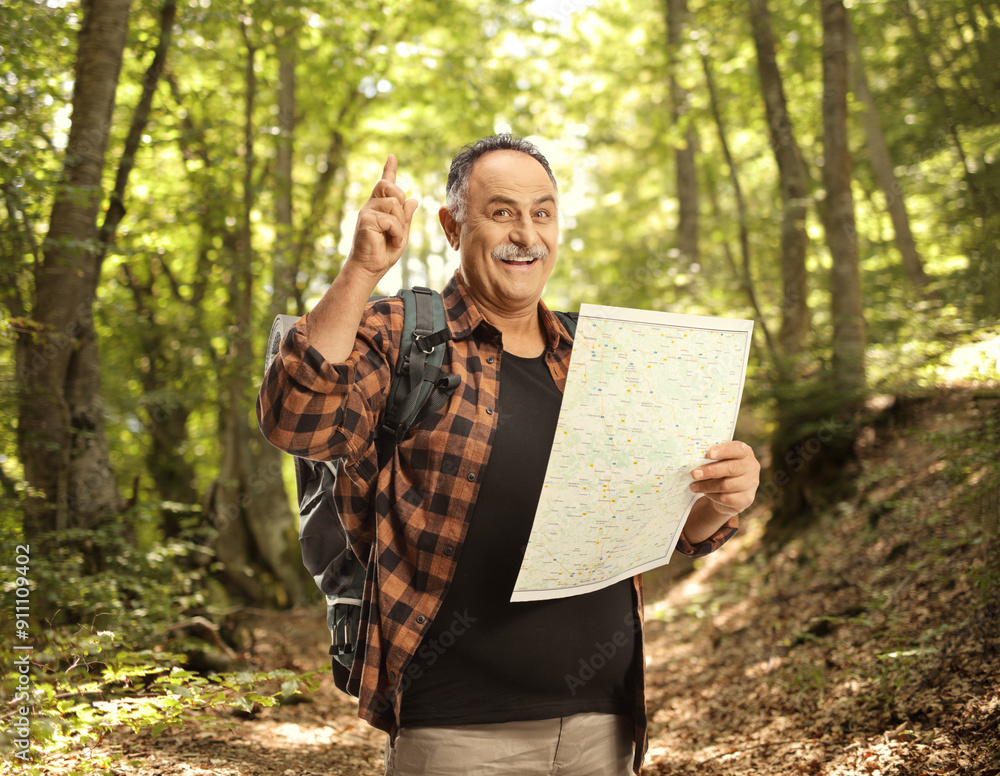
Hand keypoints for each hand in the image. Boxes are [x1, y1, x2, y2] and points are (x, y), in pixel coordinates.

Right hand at [346, 154, 418, 281]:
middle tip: (400, 222)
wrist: (370, 268)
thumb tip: (413, 199)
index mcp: (380, 208)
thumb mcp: (401, 233)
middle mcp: (372, 206)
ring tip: (395, 237)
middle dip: (400, 199)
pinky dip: (397, 232)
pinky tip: (392, 241)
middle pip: (388, 186)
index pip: (385, 184)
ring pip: (394, 204)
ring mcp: (367, 212)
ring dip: (401, 223)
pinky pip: (390, 219)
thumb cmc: (384, 253)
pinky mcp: (365, 220)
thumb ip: (406, 217)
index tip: (392, 157)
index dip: (389, 170)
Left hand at [689, 440, 759, 516]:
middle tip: (694, 473)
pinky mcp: (746, 499)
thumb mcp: (719, 459)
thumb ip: (712, 457)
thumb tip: (693, 459)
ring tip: (693, 486)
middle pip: (730, 468)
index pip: (737, 449)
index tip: (709, 454)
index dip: (723, 451)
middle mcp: (751, 467)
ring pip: (726, 485)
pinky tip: (705, 493)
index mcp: (745, 452)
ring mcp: (751, 484)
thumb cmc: (721, 468)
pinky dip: (712, 496)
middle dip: (710, 471)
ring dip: (706, 486)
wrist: (728, 490)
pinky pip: (726, 498)